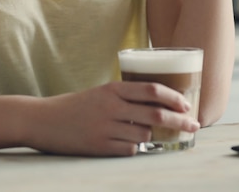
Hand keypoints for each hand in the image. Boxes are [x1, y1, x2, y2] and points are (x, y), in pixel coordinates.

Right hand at [26, 82, 198, 156]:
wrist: (44, 119)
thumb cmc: (76, 105)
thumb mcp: (101, 93)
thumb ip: (125, 96)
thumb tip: (157, 105)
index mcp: (113, 88)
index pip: (151, 89)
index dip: (173, 97)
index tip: (187, 104)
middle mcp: (112, 106)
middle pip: (155, 113)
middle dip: (179, 120)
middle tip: (193, 124)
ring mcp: (106, 127)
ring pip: (145, 133)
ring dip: (156, 135)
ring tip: (160, 135)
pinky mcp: (100, 146)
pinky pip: (130, 149)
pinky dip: (136, 147)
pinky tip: (133, 144)